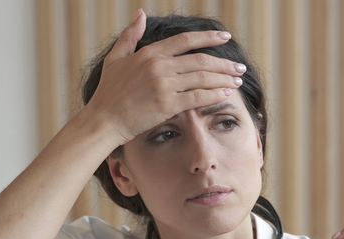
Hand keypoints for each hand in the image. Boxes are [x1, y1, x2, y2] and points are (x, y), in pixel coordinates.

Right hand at [83, 10, 245, 144]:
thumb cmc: (109, 91)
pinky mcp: (167, 104)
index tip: (225, 38)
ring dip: (224, 79)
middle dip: (224, 63)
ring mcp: (164, 85)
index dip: (208, 37)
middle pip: (201, 60)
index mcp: (150, 53)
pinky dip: (215, 95)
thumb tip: (140, 13)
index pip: (185, 40)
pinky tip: (226, 94)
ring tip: (238, 80)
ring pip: (203, 78)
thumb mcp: (116, 57)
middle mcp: (159, 66)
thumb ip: (130, 35)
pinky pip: (198, 97)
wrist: (104, 119)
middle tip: (239, 67)